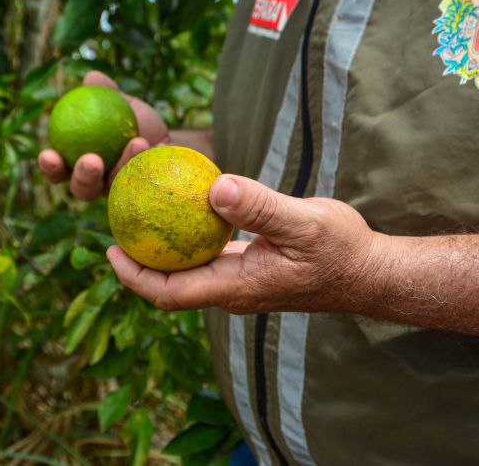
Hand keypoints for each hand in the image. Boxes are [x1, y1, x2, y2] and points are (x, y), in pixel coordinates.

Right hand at [38, 71, 168, 200]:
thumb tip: (92, 78)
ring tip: (135, 142)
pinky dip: (148, 160)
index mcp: (80, 164)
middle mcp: (98, 185)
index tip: (49, 154)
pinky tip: (152, 144)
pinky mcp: (146, 195)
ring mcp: (122, 194)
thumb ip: (104, 94)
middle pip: (82, 190)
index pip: (58, 170)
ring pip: (117, 188)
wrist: (166, 138)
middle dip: (82, 177)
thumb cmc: (134, 122)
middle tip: (91, 160)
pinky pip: (145, 181)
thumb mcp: (120, 104)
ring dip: (123, 166)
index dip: (50, 166)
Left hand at [107, 174, 387, 313]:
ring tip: (141, 211)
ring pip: (187, 269)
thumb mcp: (304, 223)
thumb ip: (260, 208)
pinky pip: (208, 255)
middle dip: (138, 258)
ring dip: (161, 247)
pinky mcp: (250, 267)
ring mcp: (240, 280)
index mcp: (237, 287)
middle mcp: (232, 289)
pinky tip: (184, 208)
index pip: (171, 292)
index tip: (110, 248)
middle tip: (116, 221)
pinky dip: (188, 236)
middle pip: (170, 283)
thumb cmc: (342, 250)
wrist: (368, 271)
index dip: (134, 275)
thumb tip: (213, 187)